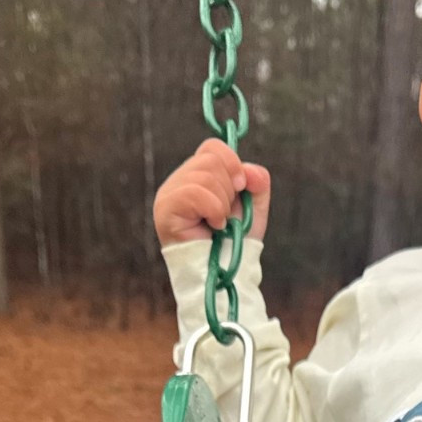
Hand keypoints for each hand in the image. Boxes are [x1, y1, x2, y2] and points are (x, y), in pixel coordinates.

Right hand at [153, 138, 271, 245]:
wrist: (226, 273)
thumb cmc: (235, 242)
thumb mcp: (253, 207)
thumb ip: (257, 182)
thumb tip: (249, 170)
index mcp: (197, 175)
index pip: (212, 147)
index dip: (232, 163)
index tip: (241, 187)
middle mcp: (179, 180)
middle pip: (210, 159)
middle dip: (229, 189)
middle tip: (226, 214)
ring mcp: (168, 194)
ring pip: (205, 176)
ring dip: (222, 204)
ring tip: (219, 224)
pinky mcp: (165, 209)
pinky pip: (195, 192)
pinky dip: (214, 210)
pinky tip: (214, 227)